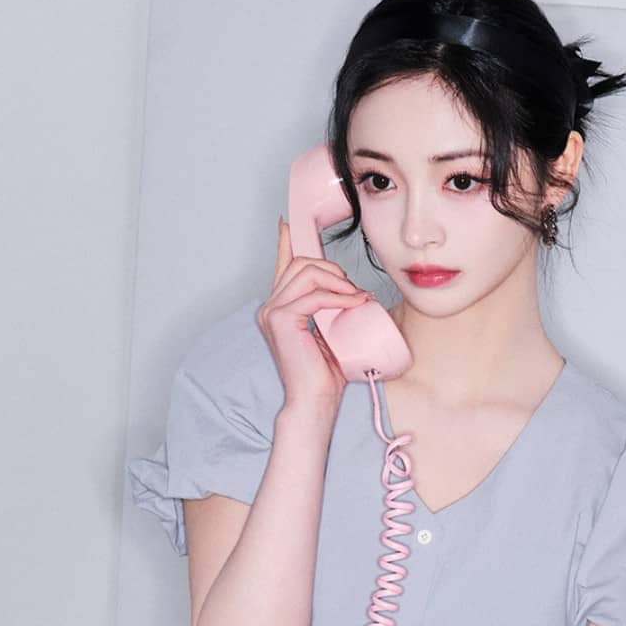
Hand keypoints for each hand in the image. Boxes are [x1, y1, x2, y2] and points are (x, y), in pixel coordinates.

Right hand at [257, 217, 373, 416]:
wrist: (314, 402)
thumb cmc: (325, 374)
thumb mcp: (331, 331)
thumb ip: (331, 309)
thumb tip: (353, 291)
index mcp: (278, 308)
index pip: (282, 265)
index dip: (286, 241)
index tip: (288, 222)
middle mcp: (269, 307)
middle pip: (301, 263)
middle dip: (332, 268)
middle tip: (354, 290)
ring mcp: (271, 312)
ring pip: (307, 273)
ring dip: (337, 280)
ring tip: (356, 297)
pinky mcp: (281, 320)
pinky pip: (314, 296)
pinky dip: (339, 297)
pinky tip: (355, 302)